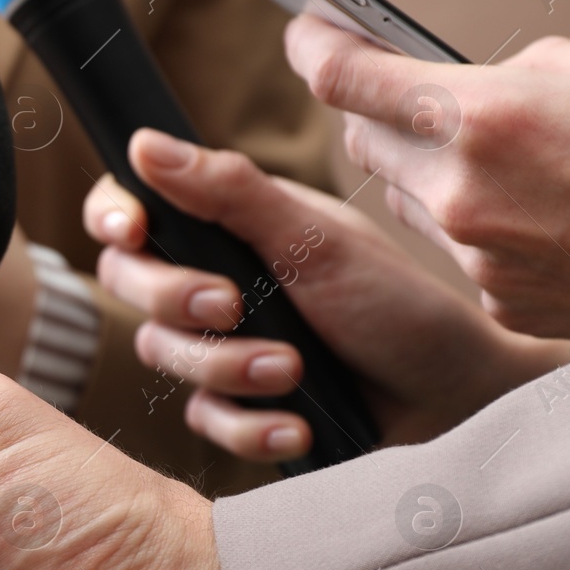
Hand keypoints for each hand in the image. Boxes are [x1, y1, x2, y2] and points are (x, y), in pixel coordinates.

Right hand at [84, 128, 569, 460]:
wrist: (455, 399)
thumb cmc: (400, 307)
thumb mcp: (315, 241)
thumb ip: (229, 193)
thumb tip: (146, 144)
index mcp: (229, 226)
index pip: (135, 209)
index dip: (114, 215)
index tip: (133, 230)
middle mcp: (215, 278)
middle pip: (130, 283)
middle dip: (175, 298)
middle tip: (232, 306)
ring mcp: (222, 344)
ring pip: (162, 353)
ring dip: (224, 366)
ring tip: (294, 369)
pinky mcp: (238, 404)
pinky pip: (203, 418)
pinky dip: (247, 425)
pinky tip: (296, 423)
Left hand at [286, 13, 569, 341]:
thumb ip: (503, 77)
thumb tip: (450, 84)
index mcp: (484, 114)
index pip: (348, 78)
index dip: (314, 49)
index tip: (303, 33)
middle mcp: (463, 188)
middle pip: (362, 139)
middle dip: (377, 113)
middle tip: (405, 96)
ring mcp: (476, 252)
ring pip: (404, 198)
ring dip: (427, 174)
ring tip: (500, 163)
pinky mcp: (496, 297)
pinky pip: (452, 249)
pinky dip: (472, 227)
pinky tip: (535, 218)